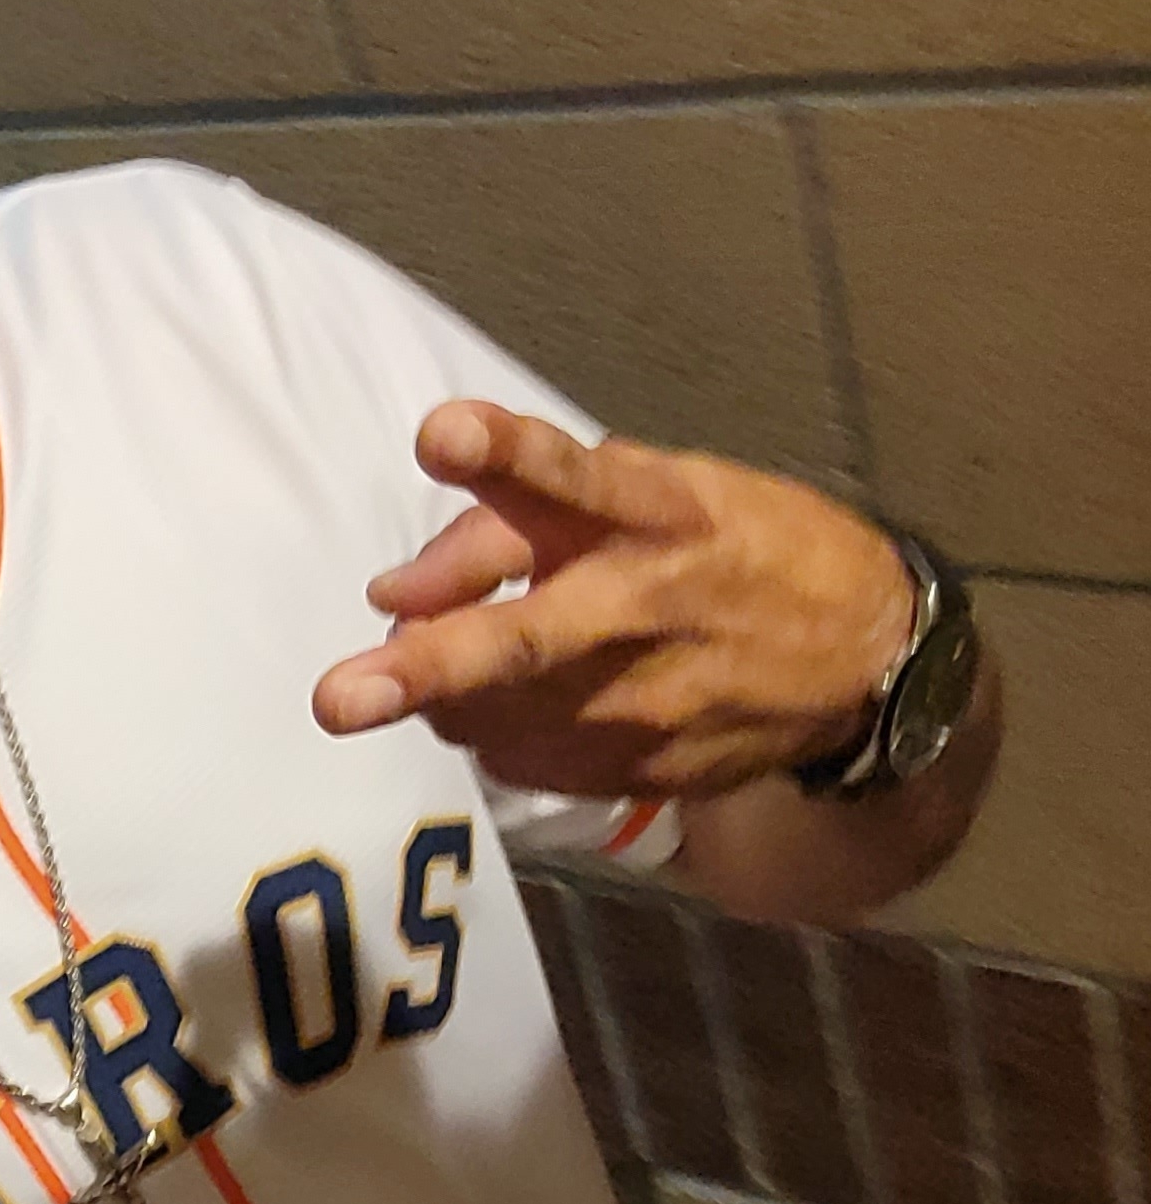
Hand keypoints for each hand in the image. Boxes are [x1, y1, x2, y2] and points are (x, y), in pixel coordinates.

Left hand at [311, 401, 914, 800]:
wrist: (866, 656)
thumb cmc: (733, 549)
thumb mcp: (649, 493)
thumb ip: (508, 523)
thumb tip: (387, 593)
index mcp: (657, 514)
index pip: (574, 477)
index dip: (504, 452)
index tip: (441, 432)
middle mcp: (647, 608)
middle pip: (522, 639)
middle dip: (427, 668)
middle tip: (337, 699)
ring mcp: (646, 704)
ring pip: (498, 717)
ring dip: (445, 695)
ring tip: (447, 664)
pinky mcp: (646, 771)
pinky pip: (526, 760)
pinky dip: (495, 730)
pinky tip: (517, 704)